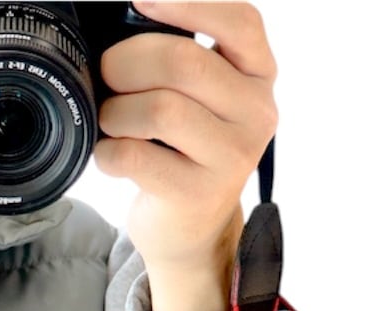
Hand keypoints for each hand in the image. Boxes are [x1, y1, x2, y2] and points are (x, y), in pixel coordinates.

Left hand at [91, 1, 278, 310]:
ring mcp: (232, 157)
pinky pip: (136, 155)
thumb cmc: (188, 151)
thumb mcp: (203, 97)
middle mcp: (256, 112)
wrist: (192, 230)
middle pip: (183, 62)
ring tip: (111, 121)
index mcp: (260, 75)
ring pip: (160, 108)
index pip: (239, 21)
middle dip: (128, 62)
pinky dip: (108, 152)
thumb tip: (131, 20)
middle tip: (108, 75)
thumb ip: (184, 58)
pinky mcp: (197, 193)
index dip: (188, 4)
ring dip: (116, 111)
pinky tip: (110, 156)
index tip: (141, 2)